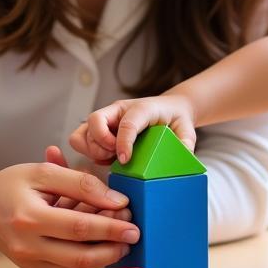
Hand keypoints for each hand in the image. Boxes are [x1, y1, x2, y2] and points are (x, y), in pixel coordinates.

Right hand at [0, 160, 140, 267]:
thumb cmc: (12, 186)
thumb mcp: (42, 173)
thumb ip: (80, 183)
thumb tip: (116, 200)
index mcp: (27, 218)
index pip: (78, 228)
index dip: (109, 226)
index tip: (131, 222)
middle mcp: (27, 247)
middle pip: (80, 257)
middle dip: (113, 247)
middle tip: (133, 234)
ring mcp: (31, 264)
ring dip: (105, 256)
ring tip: (120, 239)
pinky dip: (89, 260)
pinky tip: (100, 244)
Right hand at [68, 94, 196, 165]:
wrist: (169, 109)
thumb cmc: (175, 120)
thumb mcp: (186, 131)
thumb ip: (185, 143)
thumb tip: (181, 157)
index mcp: (142, 108)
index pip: (127, 122)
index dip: (123, 142)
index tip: (124, 160)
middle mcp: (119, 110)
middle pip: (95, 121)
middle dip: (102, 144)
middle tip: (117, 157)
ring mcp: (107, 118)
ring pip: (82, 132)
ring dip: (92, 149)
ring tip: (110, 158)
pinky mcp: (100, 128)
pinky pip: (81, 140)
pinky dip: (89, 152)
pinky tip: (106, 158)